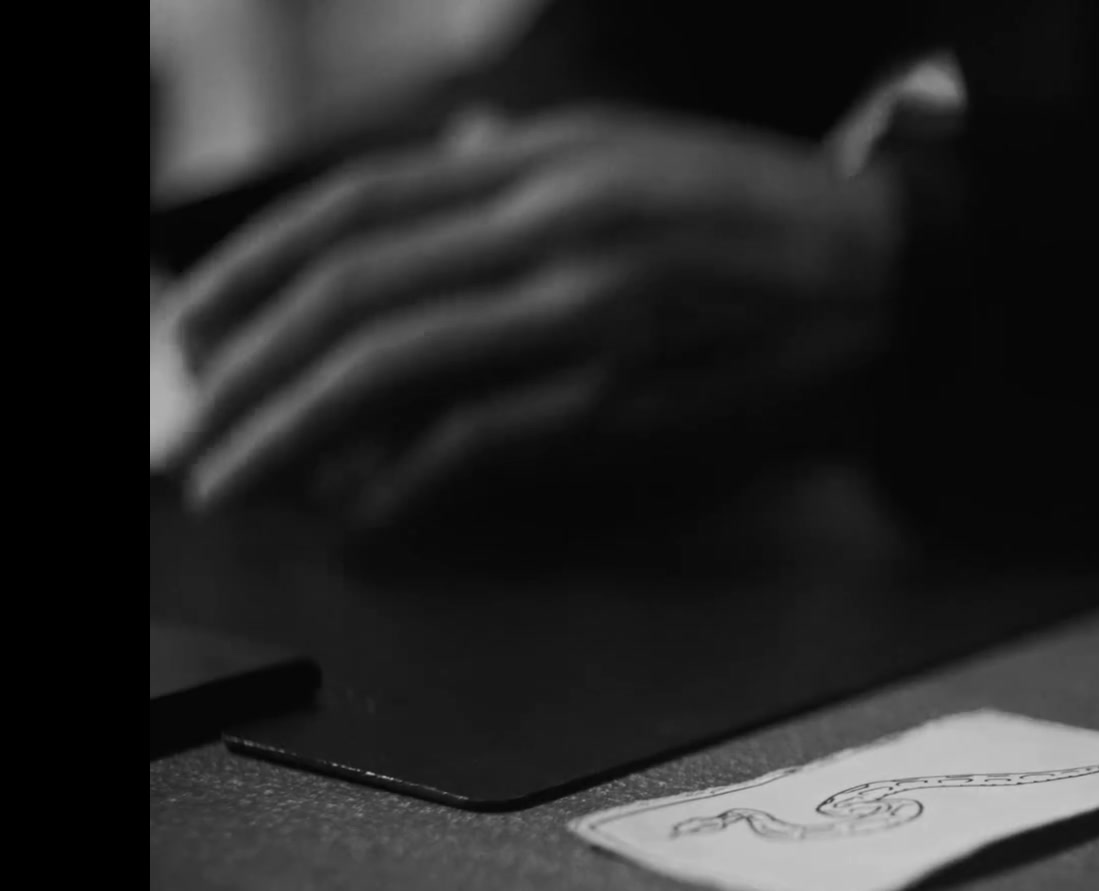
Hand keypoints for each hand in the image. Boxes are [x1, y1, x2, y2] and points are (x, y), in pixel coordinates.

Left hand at [163, 107, 902, 519]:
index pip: (359, 205)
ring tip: (232, 481)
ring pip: (391, 371)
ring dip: (289, 433)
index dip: (254, 265)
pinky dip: (401, 485)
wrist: (891, 281)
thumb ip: (532, 155)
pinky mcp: (623, 398)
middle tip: (191, 427)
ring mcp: (585, 314)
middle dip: (244, 366)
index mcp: (549, 159)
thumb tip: (449, 148)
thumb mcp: (640, 153)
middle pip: (351, 291)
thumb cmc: (768, 218)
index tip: (197, 324)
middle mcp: (552, 225)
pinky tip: (358, 517)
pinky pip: (478, 444)